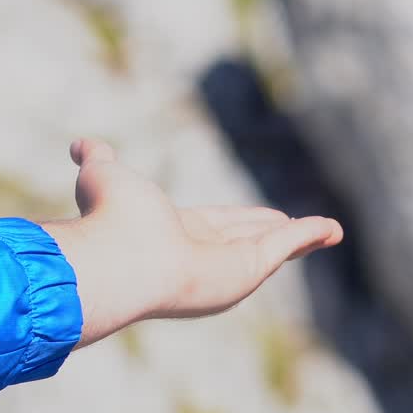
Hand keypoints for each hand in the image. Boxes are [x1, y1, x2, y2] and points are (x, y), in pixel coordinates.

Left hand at [40, 139, 342, 348]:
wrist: (116, 257)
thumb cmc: (108, 219)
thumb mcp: (104, 174)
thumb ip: (98, 158)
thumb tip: (80, 144)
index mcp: (172, 235)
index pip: (211, 225)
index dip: (233, 220)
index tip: (250, 217)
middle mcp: (202, 256)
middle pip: (246, 238)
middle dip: (270, 231)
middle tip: (292, 226)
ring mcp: (227, 267)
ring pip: (272, 246)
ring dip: (300, 238)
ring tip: (328, 232)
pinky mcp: (248, 269)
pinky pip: (287, 246)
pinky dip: (311, 235)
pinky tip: (332, 229)